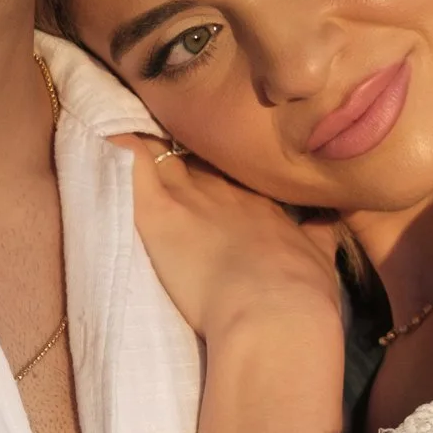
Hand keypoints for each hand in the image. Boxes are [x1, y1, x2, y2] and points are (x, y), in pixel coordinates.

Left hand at [124, 138, 344, 344]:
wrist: (276, 310)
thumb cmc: (301, 295)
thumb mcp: (319, 259)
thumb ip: (319, 236)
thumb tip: (326, 217)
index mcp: (261, 206)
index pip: (234, 175)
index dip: (220, 168)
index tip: (210, 160)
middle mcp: (227, 194)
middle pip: (199, 160)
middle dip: (185, 149)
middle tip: (167, 138)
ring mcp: (193, 198)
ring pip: (165, 155)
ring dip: (149, 143)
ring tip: (128, 122)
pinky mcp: (160, 212)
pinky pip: (134, 166)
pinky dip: (120, 147)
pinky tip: (105, 130)